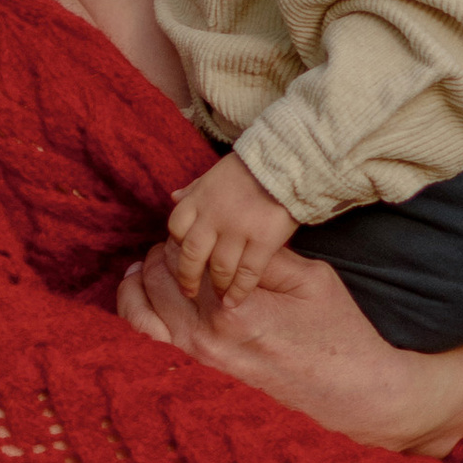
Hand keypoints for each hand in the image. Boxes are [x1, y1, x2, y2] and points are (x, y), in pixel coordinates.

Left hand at [117, 241, 462, 457]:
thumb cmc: (337, 332)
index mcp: (233, 309)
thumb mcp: (309, 277)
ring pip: (138, 311)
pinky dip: (141, 310)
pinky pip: (149, 337)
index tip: (201, 224)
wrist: (350, 392)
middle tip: (181, 240)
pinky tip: (152, 294)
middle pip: (154, 278)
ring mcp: (198, 359)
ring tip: (155, 264)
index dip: (188, 232)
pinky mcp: (199, 370)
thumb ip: (259, 255)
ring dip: (142, 280)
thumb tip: (221, 231)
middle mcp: (205, 338)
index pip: (183, 253)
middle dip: (162, 252)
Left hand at [166, 152, 297, 305]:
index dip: (176, 246)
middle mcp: (213, 216)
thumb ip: (195, 189)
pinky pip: (247, 273)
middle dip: (188, 278)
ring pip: (219, 268)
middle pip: (191, 255)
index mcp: (199, 198)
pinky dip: (239, 290)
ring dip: (216, 286)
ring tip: (217, 296)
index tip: (183, 257)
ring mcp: (238, 230)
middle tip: (188, 292)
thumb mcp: (215, 173)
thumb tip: (174, 197)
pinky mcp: (263, 241)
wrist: (288, 162)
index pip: (176, 228)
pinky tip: (234, 300)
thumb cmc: (251, 168)